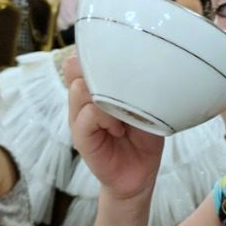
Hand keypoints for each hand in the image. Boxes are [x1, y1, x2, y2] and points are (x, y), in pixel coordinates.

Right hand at [64, 55, 163, 199]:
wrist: (141, 173)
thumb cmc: (144, 137)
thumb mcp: (147, 106)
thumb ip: (139, 87)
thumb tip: (146, 64)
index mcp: (98, 88)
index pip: (85, 58)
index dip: (96, 52)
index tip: (118, 55)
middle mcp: (85, 99)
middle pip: (77, 68)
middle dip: (100, 71)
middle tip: (125, 85)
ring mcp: (80, 118)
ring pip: (79, 90)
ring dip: (105, 96)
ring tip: (124, 114)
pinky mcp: (81, 138)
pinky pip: (86, 117)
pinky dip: (104, 118)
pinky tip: (118, 128)